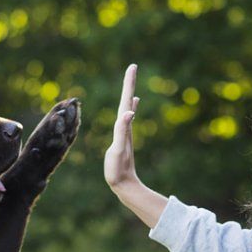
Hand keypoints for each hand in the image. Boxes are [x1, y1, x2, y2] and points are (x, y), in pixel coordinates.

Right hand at [103, 64, 140, 191]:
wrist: (124, 185)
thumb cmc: (118, 169)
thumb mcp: (119, 149)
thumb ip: (123, 131)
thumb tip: (130, 111)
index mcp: (124, 126)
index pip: (126, 100)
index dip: (129, 84)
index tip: (133, 66)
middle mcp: (126, 126)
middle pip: (127, 100)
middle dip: (129, 84)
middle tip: (132, 68)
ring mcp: (125, 133)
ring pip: (127, 108)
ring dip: (128, 95)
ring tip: (131, 85)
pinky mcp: (123, 139)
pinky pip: (126, 119)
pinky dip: (129, 109)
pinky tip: (132, 108)